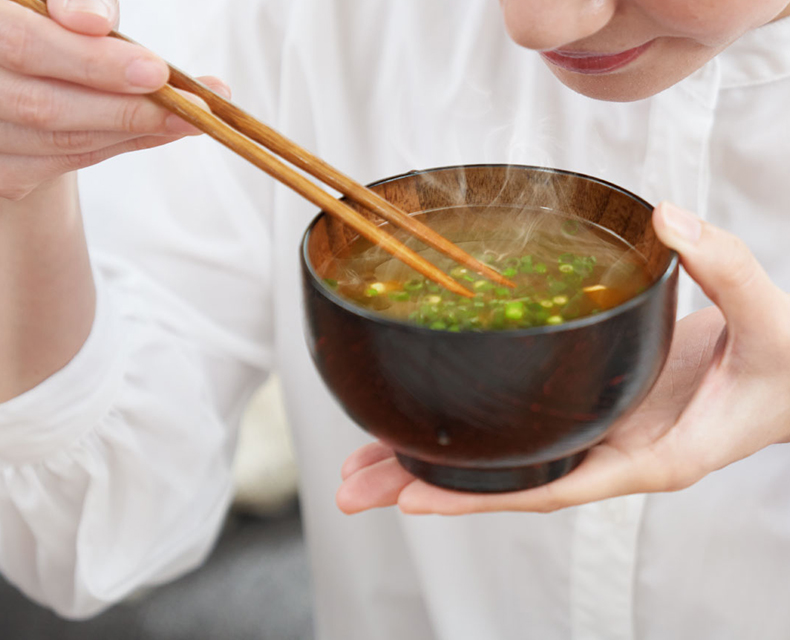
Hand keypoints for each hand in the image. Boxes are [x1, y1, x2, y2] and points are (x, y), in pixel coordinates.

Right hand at [0, 0, 227, 199]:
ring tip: (192, 118)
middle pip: (43, 106)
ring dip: (134, 131)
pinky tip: (160, 130)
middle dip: (126, 108)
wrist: (23, 68)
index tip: (156, 71)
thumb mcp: (54, 0)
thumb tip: (94, 22)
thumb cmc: (41, 23)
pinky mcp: (2, 171)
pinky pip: (66, 164)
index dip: (91, 61)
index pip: (24, 44)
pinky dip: (120, 145)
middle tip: (193, 107)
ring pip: (61, 142)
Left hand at [337, 202, 789, 514]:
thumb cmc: (783, 366)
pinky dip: (470, 428)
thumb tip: (670, 220)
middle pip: (506, 480)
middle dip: (426, 488)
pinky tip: (426, 422)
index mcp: (647, 456)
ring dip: (430, 461)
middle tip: (352, 489)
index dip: (479, 495)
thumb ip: (726, 271)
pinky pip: (520, 424)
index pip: (549, 485)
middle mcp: (607, 452)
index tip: (410, 499)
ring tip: (362, 465)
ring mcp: (593, 431)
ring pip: (502, 458)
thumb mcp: (769, 322)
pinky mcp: (590, 404)